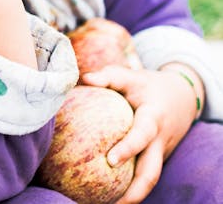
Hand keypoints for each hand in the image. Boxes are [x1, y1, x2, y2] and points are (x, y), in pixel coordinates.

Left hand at [81, 65, 198, 202]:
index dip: (129, 148)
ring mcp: (160, 154)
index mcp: (154, 118)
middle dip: (133, 193)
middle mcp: (159, 141)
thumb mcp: (132, 76)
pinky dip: (130, 189)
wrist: (182, 97)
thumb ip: (109, 76)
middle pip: (151, 174)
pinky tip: (108, 196)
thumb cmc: (148, 86)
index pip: (143, 136)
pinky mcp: (156, 160)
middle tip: (110, 202)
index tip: (111, 160)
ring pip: (148, 181)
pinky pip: (144, 176)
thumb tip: (85, 79)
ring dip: (130, 197)